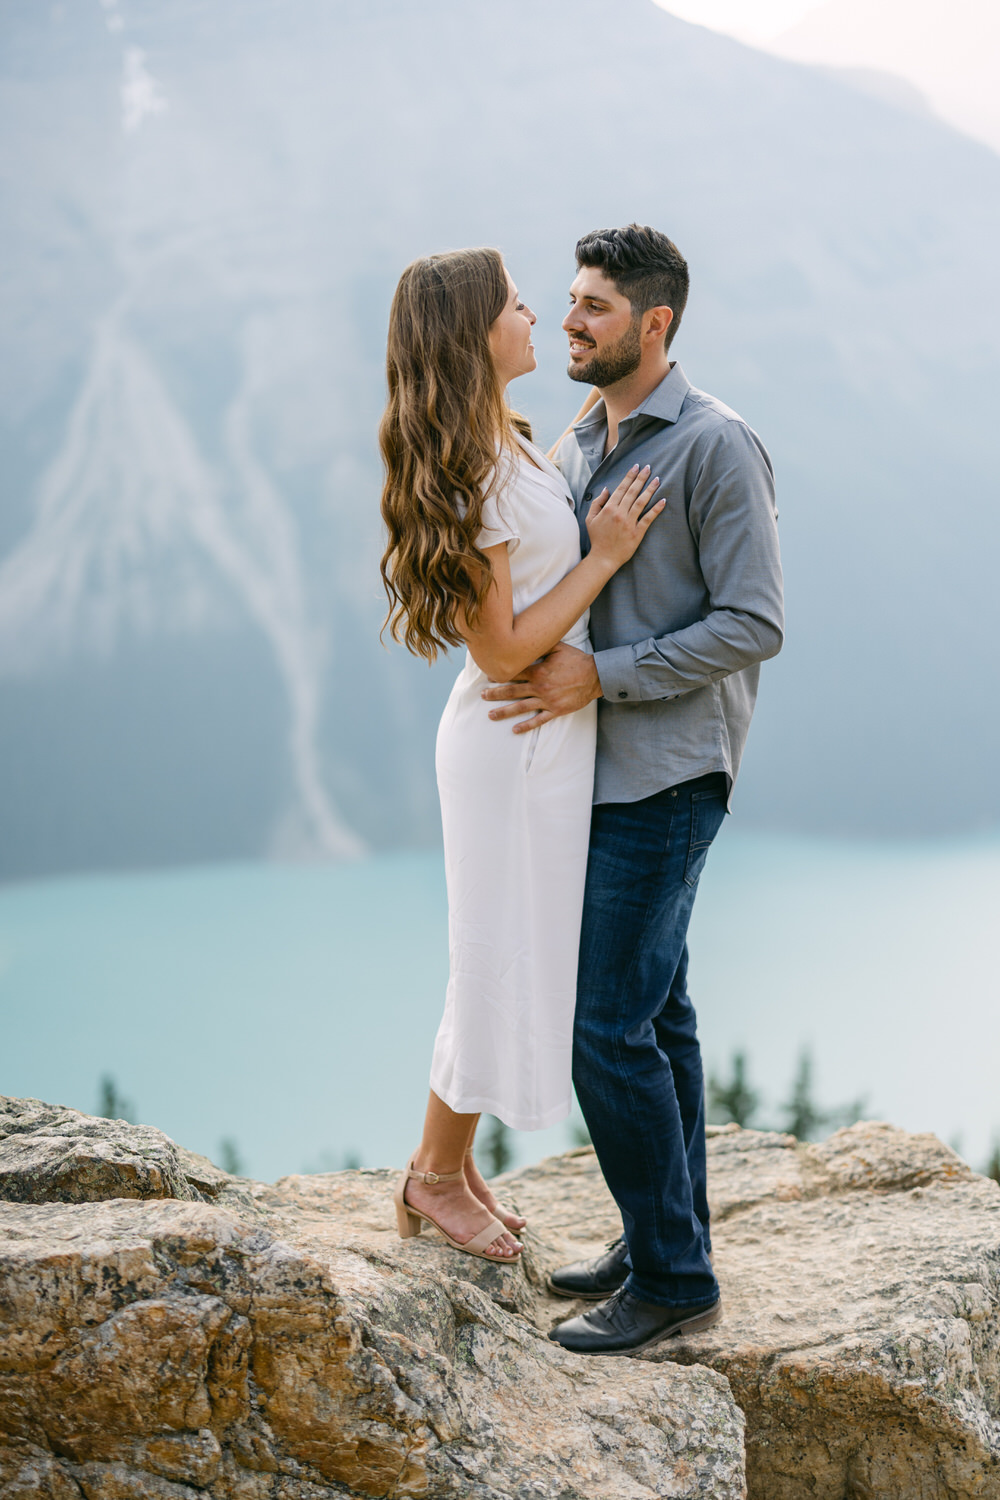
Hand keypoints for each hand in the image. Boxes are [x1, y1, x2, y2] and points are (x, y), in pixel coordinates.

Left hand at [481, 642, 601, 732]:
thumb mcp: (559, 647)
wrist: (596, 676)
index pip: (514, 673)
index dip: (500, 674)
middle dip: (496, 693)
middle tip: (482, 696)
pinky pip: (539, 720)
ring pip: (521, 707)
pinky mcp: (556, 710)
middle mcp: (540, 687)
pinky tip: (515, 730)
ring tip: (491, 715)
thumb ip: (543, 643)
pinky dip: (526, 726)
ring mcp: (547, 700)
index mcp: (539, 671)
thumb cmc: (577, 660)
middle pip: (513, 691)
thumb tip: (529, 633)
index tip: (488, 676)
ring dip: (504, 711)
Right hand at [585, 464, 663, 568]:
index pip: (621, 488)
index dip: (629, 476)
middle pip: (633, 492)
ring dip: (650, 489)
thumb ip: (597, 502)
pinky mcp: (637, 532)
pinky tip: (663, 500)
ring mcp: (629, 523)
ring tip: (658, 479)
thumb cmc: (597, 538)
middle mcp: (620, 513)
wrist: (603, 558)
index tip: (636, 467)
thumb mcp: (590, 519)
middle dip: (641, 478)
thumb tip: (607, 489)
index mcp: (609, 508)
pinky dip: (656, 509)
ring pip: (641, 502)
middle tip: (649, 468)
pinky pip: (648, 518)